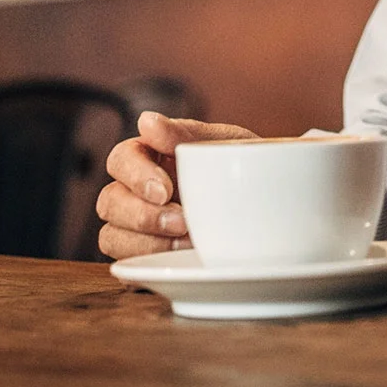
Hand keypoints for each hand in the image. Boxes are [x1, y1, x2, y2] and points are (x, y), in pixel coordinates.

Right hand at [96, 111, 257, 259]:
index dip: (135, 175)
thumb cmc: (247, 167)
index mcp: (152, 157)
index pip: (120, 159)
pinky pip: (128, 265)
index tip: (165, 190)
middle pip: (109, 202)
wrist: (278, 205)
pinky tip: (184, 257)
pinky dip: (151, 263)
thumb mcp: (228, 144)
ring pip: (110, 237)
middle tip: (183, 222)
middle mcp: (137, 192)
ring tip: (189, 241)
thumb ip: (187, 133)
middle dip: (142, 215)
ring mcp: (139, 228)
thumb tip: (146, 121)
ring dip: (146, 242)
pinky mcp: (148, 258)